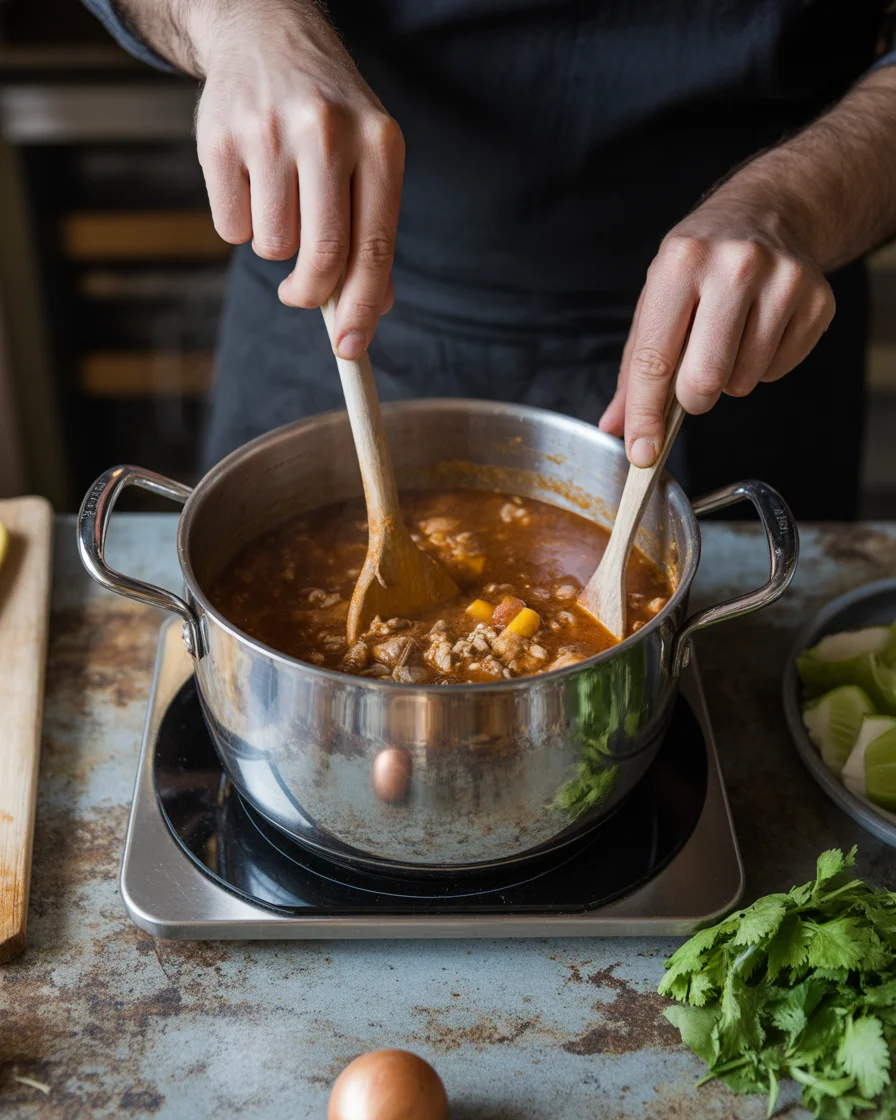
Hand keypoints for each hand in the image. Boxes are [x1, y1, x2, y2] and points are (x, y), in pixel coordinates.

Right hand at [192, 1, 403, 358]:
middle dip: (311, 293)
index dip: (363, 308)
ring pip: (272, 246)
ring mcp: (268, 132)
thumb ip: (374, 233)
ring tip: (281, 201)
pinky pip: (230, 227)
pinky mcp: (218, 138)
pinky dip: (240, 224)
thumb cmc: (330, 117)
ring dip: (275, 246)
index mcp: (379, 143)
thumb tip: (372, 309)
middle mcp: (327, 132)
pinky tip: (251, 182)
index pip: (375, 248)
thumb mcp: (369, 159)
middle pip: (322, 257)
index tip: (351, 347)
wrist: (268, 35)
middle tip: (301, 296)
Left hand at [599, 192, 835, 466]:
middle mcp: (735, 266)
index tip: (641, 453)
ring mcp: (783, 281)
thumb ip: (634, 367)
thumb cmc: (699, 265)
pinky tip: (756, 331)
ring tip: (726, 340)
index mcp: (681, 262)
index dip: (645, 415)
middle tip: (690, 381)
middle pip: (704, 380)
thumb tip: (617, 426)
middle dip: (690, 399)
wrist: (767, 214)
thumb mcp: (656, 299)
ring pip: (743, 383)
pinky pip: (777, 372)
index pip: (655, 359)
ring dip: (727, 380)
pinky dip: (761, 367)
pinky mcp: (817, 300)